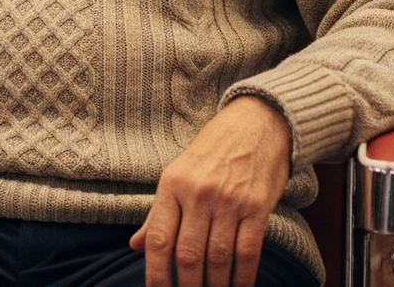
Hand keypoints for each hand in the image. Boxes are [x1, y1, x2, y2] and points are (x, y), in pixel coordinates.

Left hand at [130, 96, 292, 286]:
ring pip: (218, 258)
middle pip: (187, 254)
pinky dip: (243, 276)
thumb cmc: (213, 151)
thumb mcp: (178, 173)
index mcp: (172, 185)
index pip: (158, 239)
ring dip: (215, 285)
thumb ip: (159, 212)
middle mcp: (198, 193)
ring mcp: (229, 200)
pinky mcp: (257, 206)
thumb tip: (135, 245)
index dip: (156, 273)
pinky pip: (248, 251)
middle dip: (187, 285)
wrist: (257, 122)